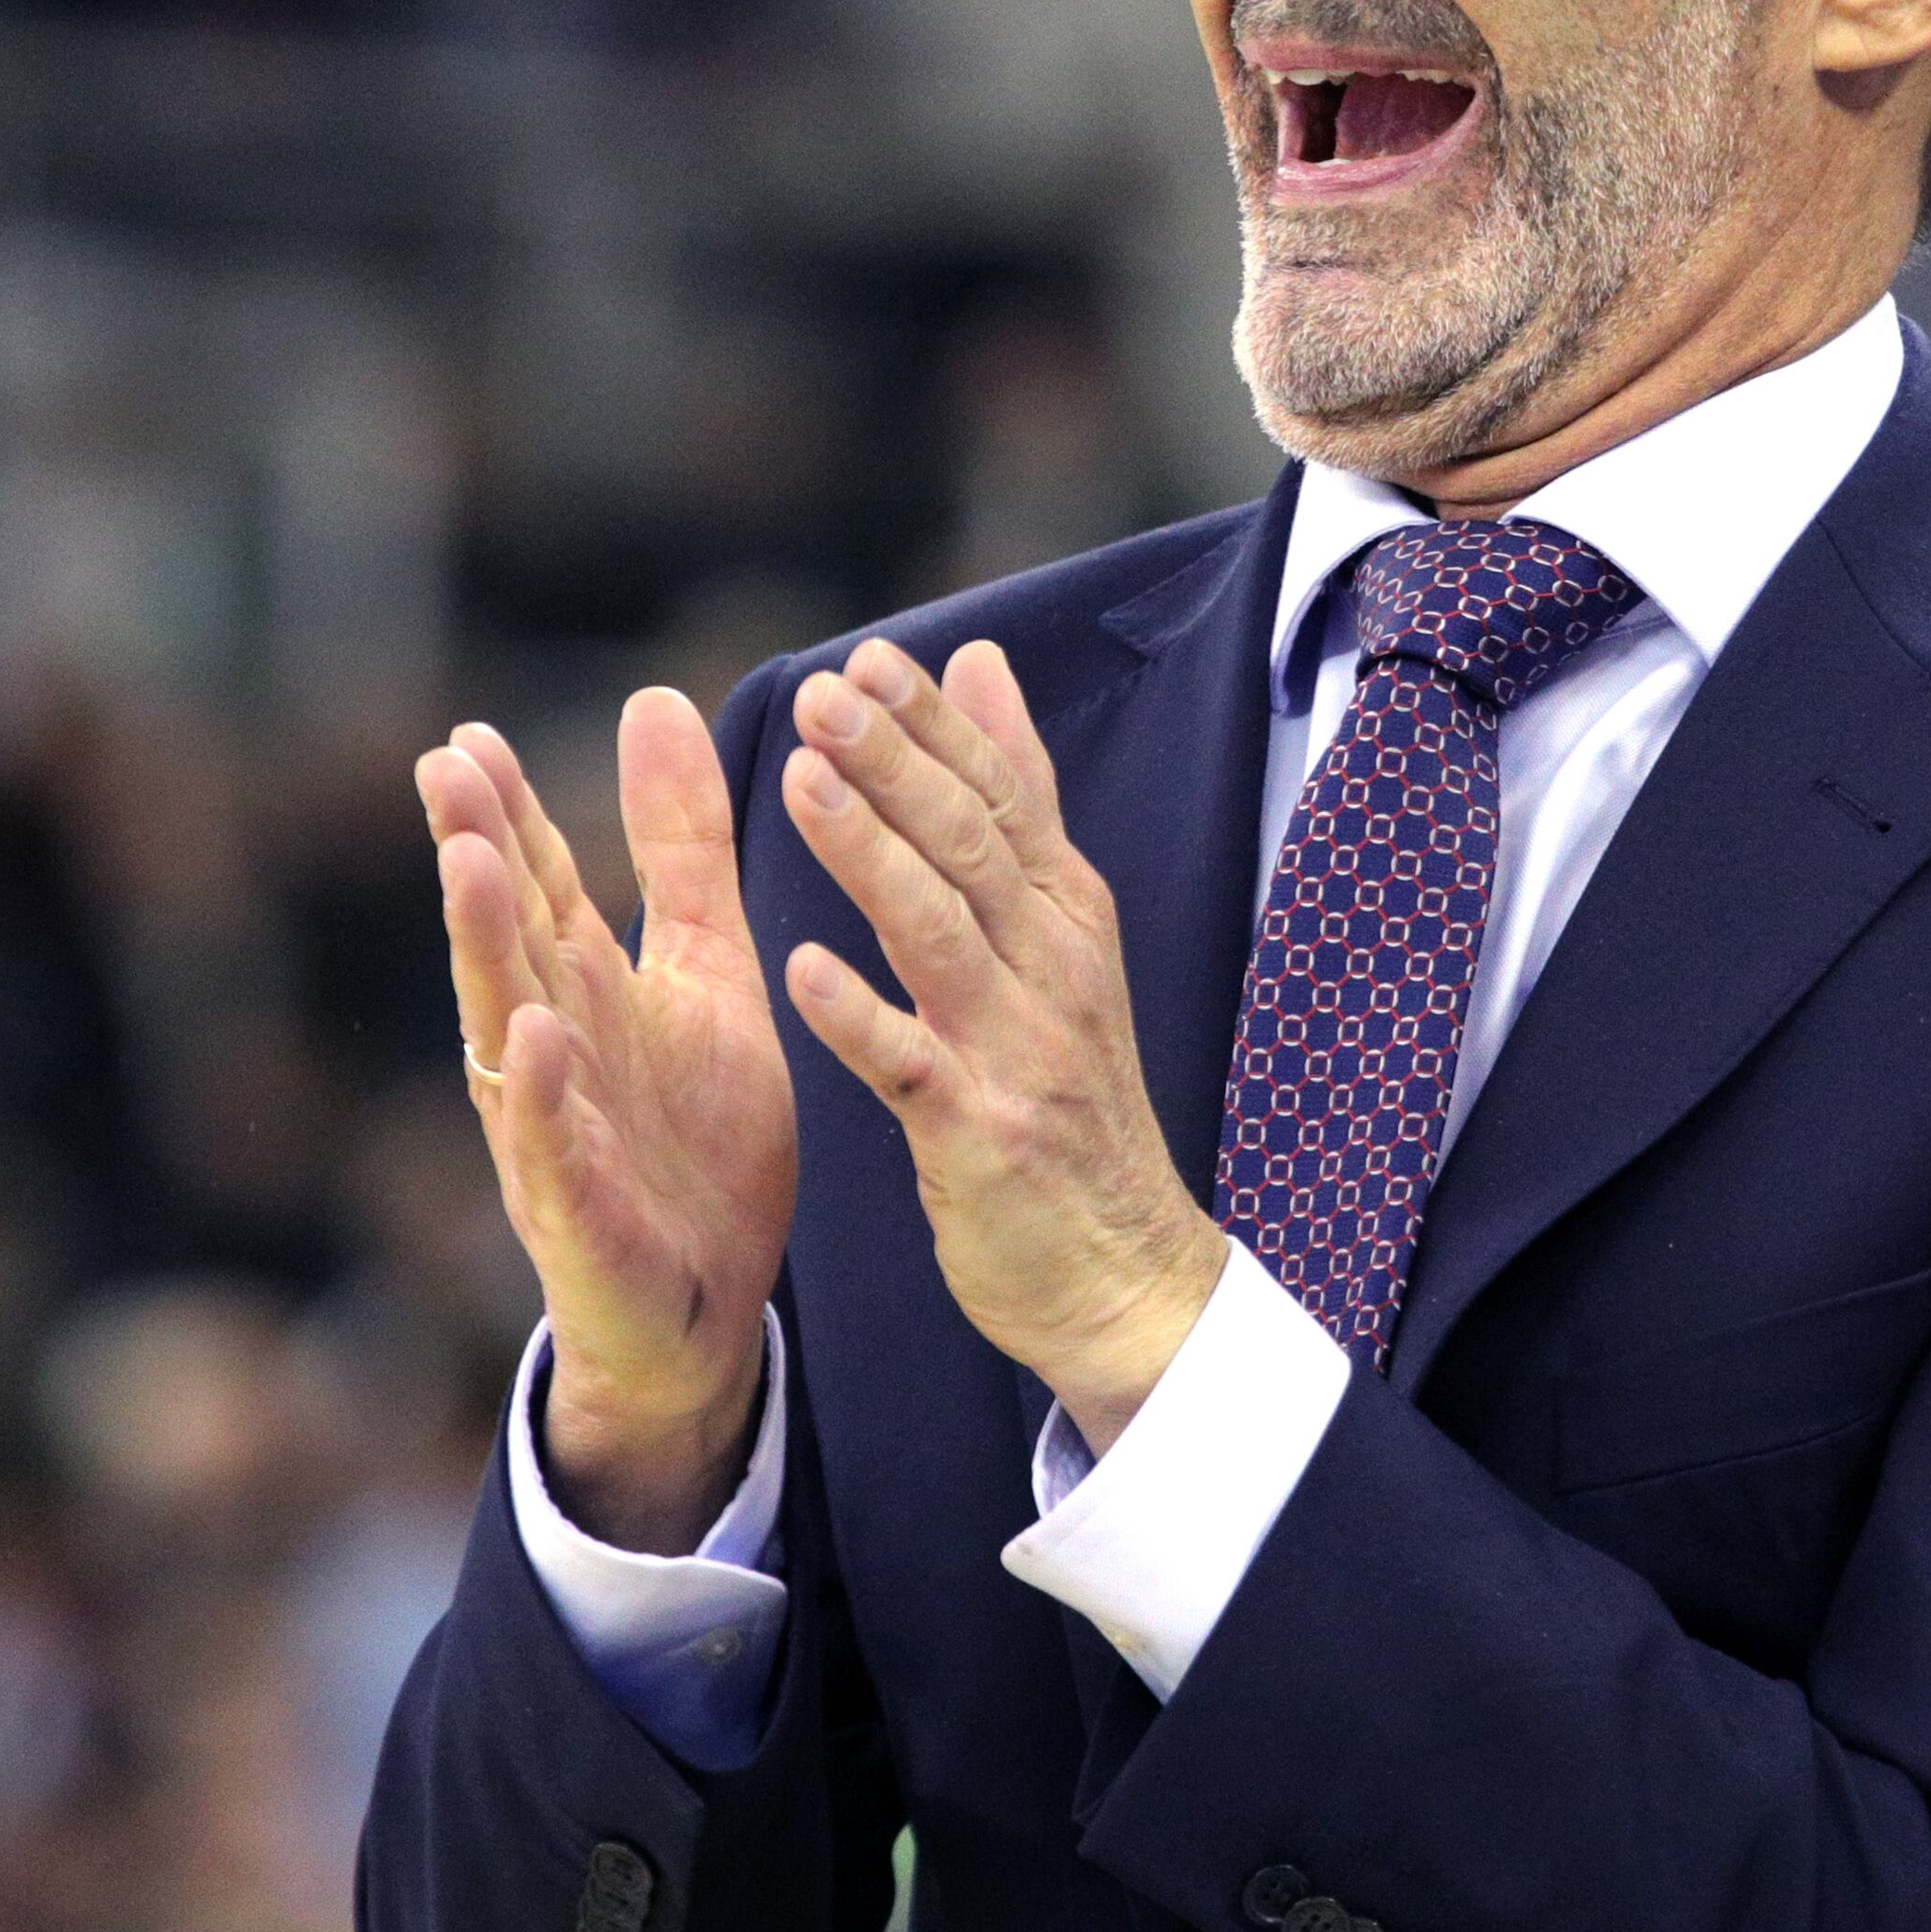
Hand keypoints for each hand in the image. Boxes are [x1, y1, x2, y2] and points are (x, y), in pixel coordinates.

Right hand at [424, 692, 796, 1552]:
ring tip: (470, 866)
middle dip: (476, 855)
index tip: (472, 735)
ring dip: (485, 951)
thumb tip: (654, 701)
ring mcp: (556, 1134)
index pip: (538, 886)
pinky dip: (541, 1094)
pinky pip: (556, 1148)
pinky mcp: (580, 1215)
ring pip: (509, 1028)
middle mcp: (551, 1050)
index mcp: (583, 991)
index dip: (508, 812)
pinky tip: (529, 1037)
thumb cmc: (694, 1140)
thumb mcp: (705, 972)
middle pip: (506, 940)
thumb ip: (679, 851)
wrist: (710, 1312)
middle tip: (445, 768)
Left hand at [778, 638, 1226, 1452]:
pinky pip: (913, 1068)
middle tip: (827, 693)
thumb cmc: (1072, 1094)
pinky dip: (861, 1019)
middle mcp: (1052, 967)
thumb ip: (1016, 797)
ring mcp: (1020, 1051)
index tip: (870, 659)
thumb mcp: (1061, 932)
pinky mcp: (982, 1135)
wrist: (1127, 1272)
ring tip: (804, 783)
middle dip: (897, 763)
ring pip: (941, 934)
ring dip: (872, 856)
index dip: (934, 727)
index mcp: (1064, 914)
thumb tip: (979, 662)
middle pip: (970, 846)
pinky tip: (803, 971)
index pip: (1000, 796)